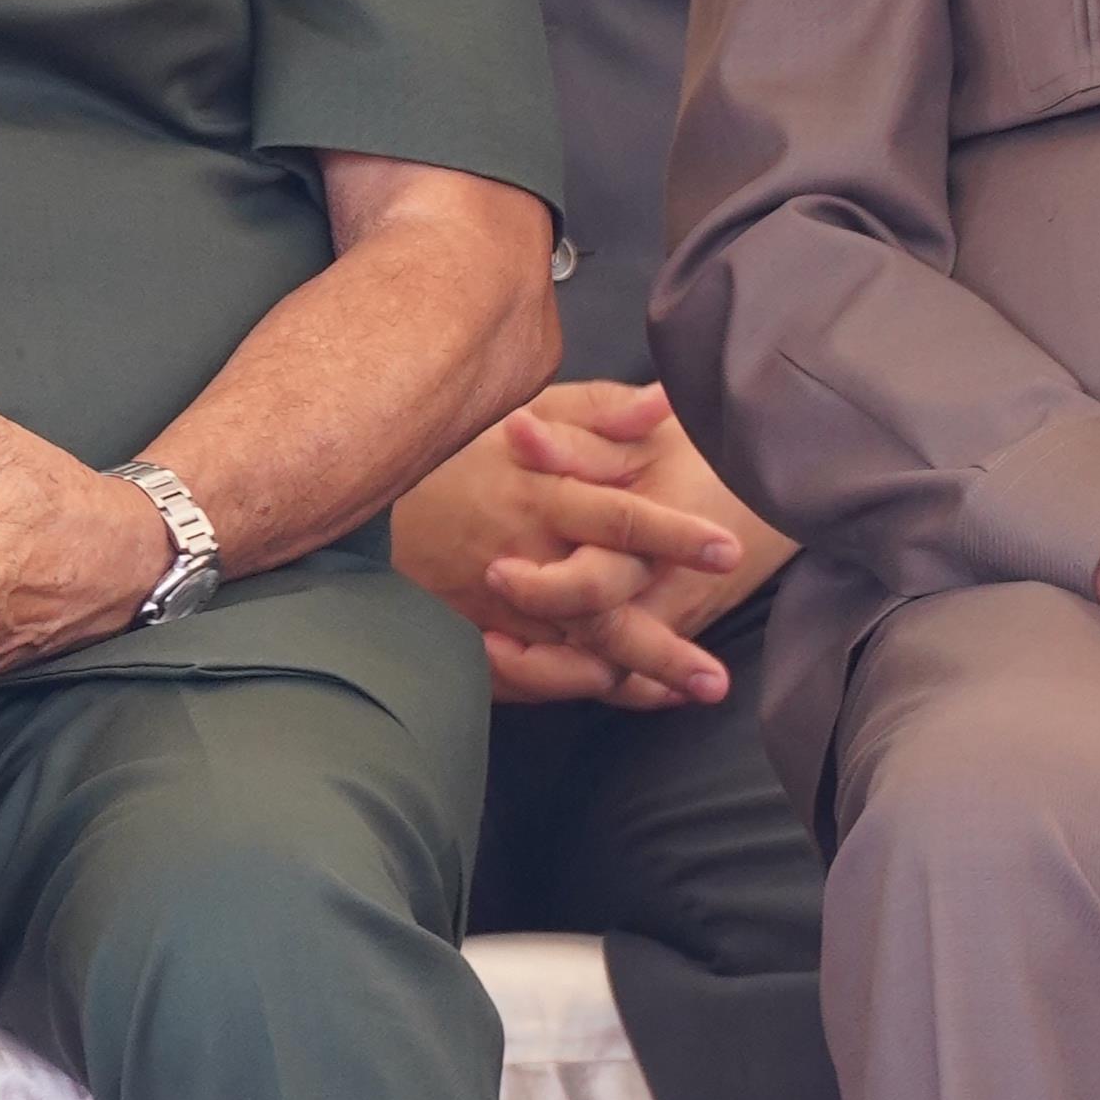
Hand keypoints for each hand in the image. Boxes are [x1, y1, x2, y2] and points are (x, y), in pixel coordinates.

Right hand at [393, 379, 773, 705]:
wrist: (371, 503)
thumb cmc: (459, 451)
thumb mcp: (527, 411)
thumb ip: (598, 411)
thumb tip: (665, 403)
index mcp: (542, 497)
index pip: (618, 520)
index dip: (674, 536)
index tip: (728, 551)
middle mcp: (525, 560)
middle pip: (602, 610)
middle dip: (661, 649)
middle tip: (718, 679)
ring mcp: (498, 610)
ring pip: (573, 654)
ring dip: (634, 678)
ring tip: (689, 695)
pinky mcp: (475, 638)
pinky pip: (534, 677)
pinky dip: (582, 687)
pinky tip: (634, 693)